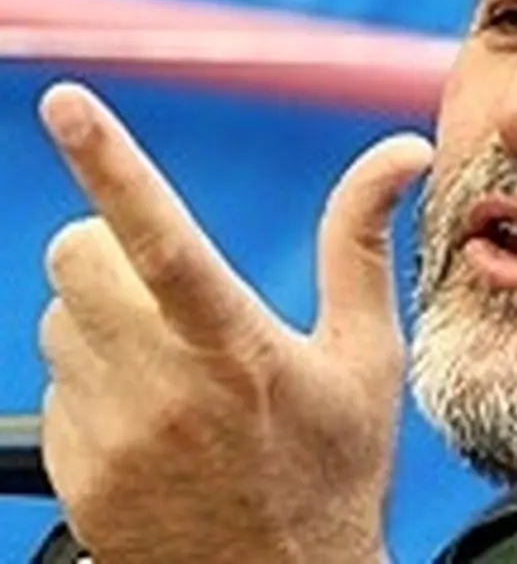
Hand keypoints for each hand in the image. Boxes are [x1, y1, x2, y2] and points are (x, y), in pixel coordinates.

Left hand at [36, 83, 431, 562]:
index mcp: (238, 347)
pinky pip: (57, 389)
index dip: (112, 162)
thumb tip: (401, 149)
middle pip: (75, 259)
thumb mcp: (366, 354)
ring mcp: (109, 436)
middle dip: (106, 249)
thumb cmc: (337, 465)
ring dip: (103, 321)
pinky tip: (154, 424)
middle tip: (164, 289)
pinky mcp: (76, 473)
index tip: (67, 103)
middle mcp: (162, 389)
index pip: (163, 238)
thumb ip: (361, 240)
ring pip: (60, 321)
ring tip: (174, 370)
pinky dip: (95, 385)